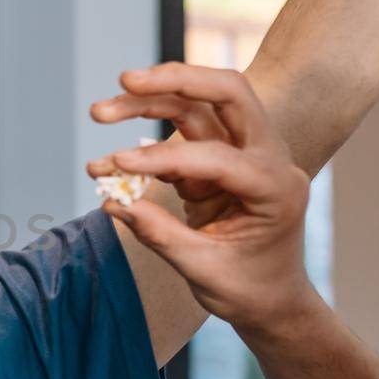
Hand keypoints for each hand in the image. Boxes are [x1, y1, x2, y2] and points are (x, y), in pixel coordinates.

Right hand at [89, 63, 317, 333]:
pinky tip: (110, 162)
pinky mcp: (220, 158)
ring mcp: (244, 154)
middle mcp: (268, 158)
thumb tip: (113, 203)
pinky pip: (180, 136)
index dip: (164, 157)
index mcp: (277, 188)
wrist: (271, 299)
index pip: (219, 157)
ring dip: (149, 102)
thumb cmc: (248, 289)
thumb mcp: (204, 270)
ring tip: (100, 112)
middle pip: (228, 93)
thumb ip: (160, 234)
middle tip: (125, 80)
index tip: (117, 164)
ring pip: (198, 106)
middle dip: (176, 79)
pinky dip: (144, 140)